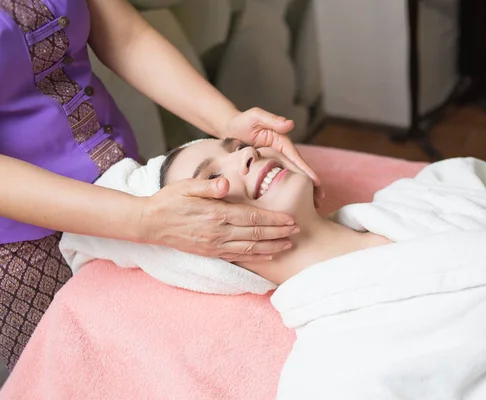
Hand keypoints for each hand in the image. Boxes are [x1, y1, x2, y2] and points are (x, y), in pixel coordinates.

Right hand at [137, 177, 299, 261]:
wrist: (150, 223)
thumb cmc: (169, 200)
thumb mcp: (186, 186)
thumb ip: (207, 186)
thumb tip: (225, 185)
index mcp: (216, 214)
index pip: (252, 217)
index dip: (273, 219)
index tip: (290, 219)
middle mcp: (218, 232)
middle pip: (256, 233)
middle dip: (279, 233)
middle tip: (298, 231)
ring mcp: (215, 245)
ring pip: (250, 248)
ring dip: (272, 247)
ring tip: (289, 244)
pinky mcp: (211, 252)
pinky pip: (238, 257)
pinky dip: (255, 257)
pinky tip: (268, 255)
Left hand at [225, 107, 325, 206]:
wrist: (228, 129)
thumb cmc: (242, 121)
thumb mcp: (256, 117)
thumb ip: (272, 120)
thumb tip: (290, 124)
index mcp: (281, 142)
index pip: (296, 159)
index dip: (307, 171)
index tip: (317, 183)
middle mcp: (281, 153)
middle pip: (298, 171)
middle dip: (310, 185)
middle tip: (320, 200)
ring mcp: (274, 162)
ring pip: (290, 178)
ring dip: (301, 191)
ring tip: (311, 206)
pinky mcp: (266, 169)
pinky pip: (277, 181)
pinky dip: (286, 191)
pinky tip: (290, 204)